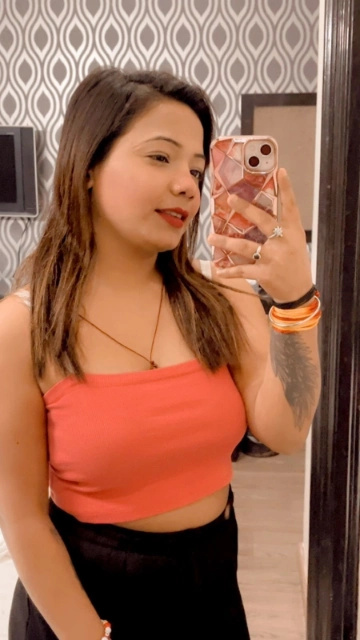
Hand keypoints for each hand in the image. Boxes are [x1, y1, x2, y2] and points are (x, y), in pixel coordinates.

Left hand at [207, 168, 312, 302]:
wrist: (299, 292)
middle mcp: (284, 242)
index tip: (280, 171)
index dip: (286, 189)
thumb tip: (254, 212)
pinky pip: (242, 269)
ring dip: (226, 241)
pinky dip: (229, 271)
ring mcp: (274, 258)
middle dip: (246, 209)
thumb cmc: (294, 264)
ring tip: (210, 237)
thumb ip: (279, 228)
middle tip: (230, 199)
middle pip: (263, 221)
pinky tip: (217, 269)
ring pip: (245, 246)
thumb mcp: (293, 242)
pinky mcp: (265, 273)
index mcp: (293, 231)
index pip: (291, 206)